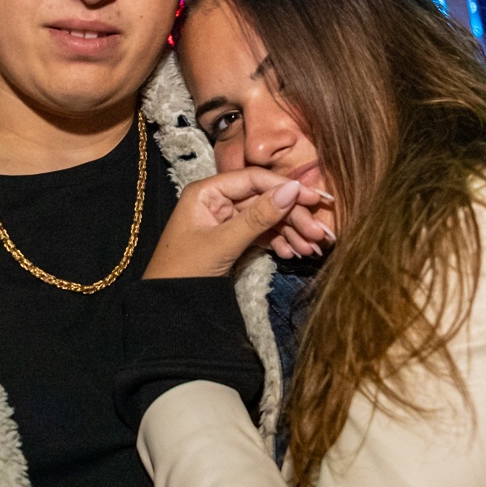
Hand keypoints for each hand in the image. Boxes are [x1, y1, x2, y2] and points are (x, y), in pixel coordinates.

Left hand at [144, 169, 329, 278]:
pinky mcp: (230, 238)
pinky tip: (292, 254)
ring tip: (311, 249)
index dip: (286, 188)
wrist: (167, 306)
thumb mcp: (223, 243)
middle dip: (292, 216)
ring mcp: (224, 219)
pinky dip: (277, 243)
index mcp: (206, 191)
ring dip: (290, 232)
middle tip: (319, 234)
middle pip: (263, 199)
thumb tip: (292, 190)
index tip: (315, 200)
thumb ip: (258, 217)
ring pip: (265, 218)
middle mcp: (216, 200)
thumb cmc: (184, 272)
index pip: (254, 180)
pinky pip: (260, 234)